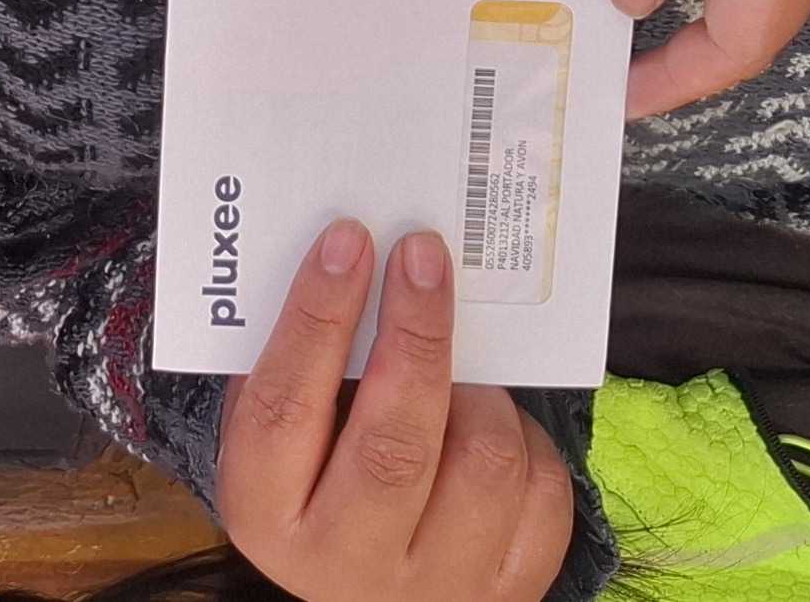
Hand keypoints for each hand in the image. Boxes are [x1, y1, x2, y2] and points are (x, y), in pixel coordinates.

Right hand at [218, 222, 574, 601]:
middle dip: (415, 333)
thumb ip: (296, 372)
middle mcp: (347, 562)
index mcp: (267, 517)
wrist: (375, 596)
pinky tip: (489, 429)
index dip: (317, 318)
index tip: (349, 242)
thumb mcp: (278, 446)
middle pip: (394, 444)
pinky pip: (541, 490)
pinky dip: (525, 441)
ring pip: (484, 461)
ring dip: (479, 395)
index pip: (285, 410)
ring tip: (461, 375)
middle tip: (423, 256)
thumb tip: (347, 260)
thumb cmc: (319, 491)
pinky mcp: (508, 590)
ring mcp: (435, 584)